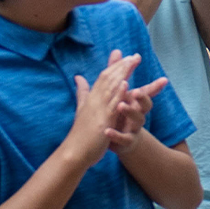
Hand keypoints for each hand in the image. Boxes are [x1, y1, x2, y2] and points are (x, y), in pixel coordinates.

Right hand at [66, 50, 139, 164]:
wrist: (74, 152)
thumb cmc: (80, 133)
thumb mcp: (81, 109)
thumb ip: (82, 92)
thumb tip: (78, 77)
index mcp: (91, 98)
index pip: (103, 77)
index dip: (115, 66)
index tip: (126, 56)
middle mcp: (94, 100)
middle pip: (109, 78)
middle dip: (122, 66)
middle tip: (135, 55)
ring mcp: (99, 110)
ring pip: (111, 88)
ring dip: (122, 74)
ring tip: (132, 62)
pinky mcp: (103, 121)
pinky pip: (112, 105)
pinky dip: (118, 93)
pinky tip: (126, 84)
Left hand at [107, 76, 167, 154]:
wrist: (122, 143)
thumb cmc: (121, 115)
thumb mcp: (120, 95)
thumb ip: (117, 73)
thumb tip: (117, 51)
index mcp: (135, 103)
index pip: (145, 92)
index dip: (153, 85)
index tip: (159, 78)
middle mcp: (137, 114)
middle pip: (146, 105)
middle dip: (142, 98)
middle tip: (136, 91)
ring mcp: (133, 128)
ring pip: (138, 120)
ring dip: (129, 112)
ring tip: (120, 105)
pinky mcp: (126, 141)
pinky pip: (123, 138)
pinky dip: (116, 135)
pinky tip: (107, 131)